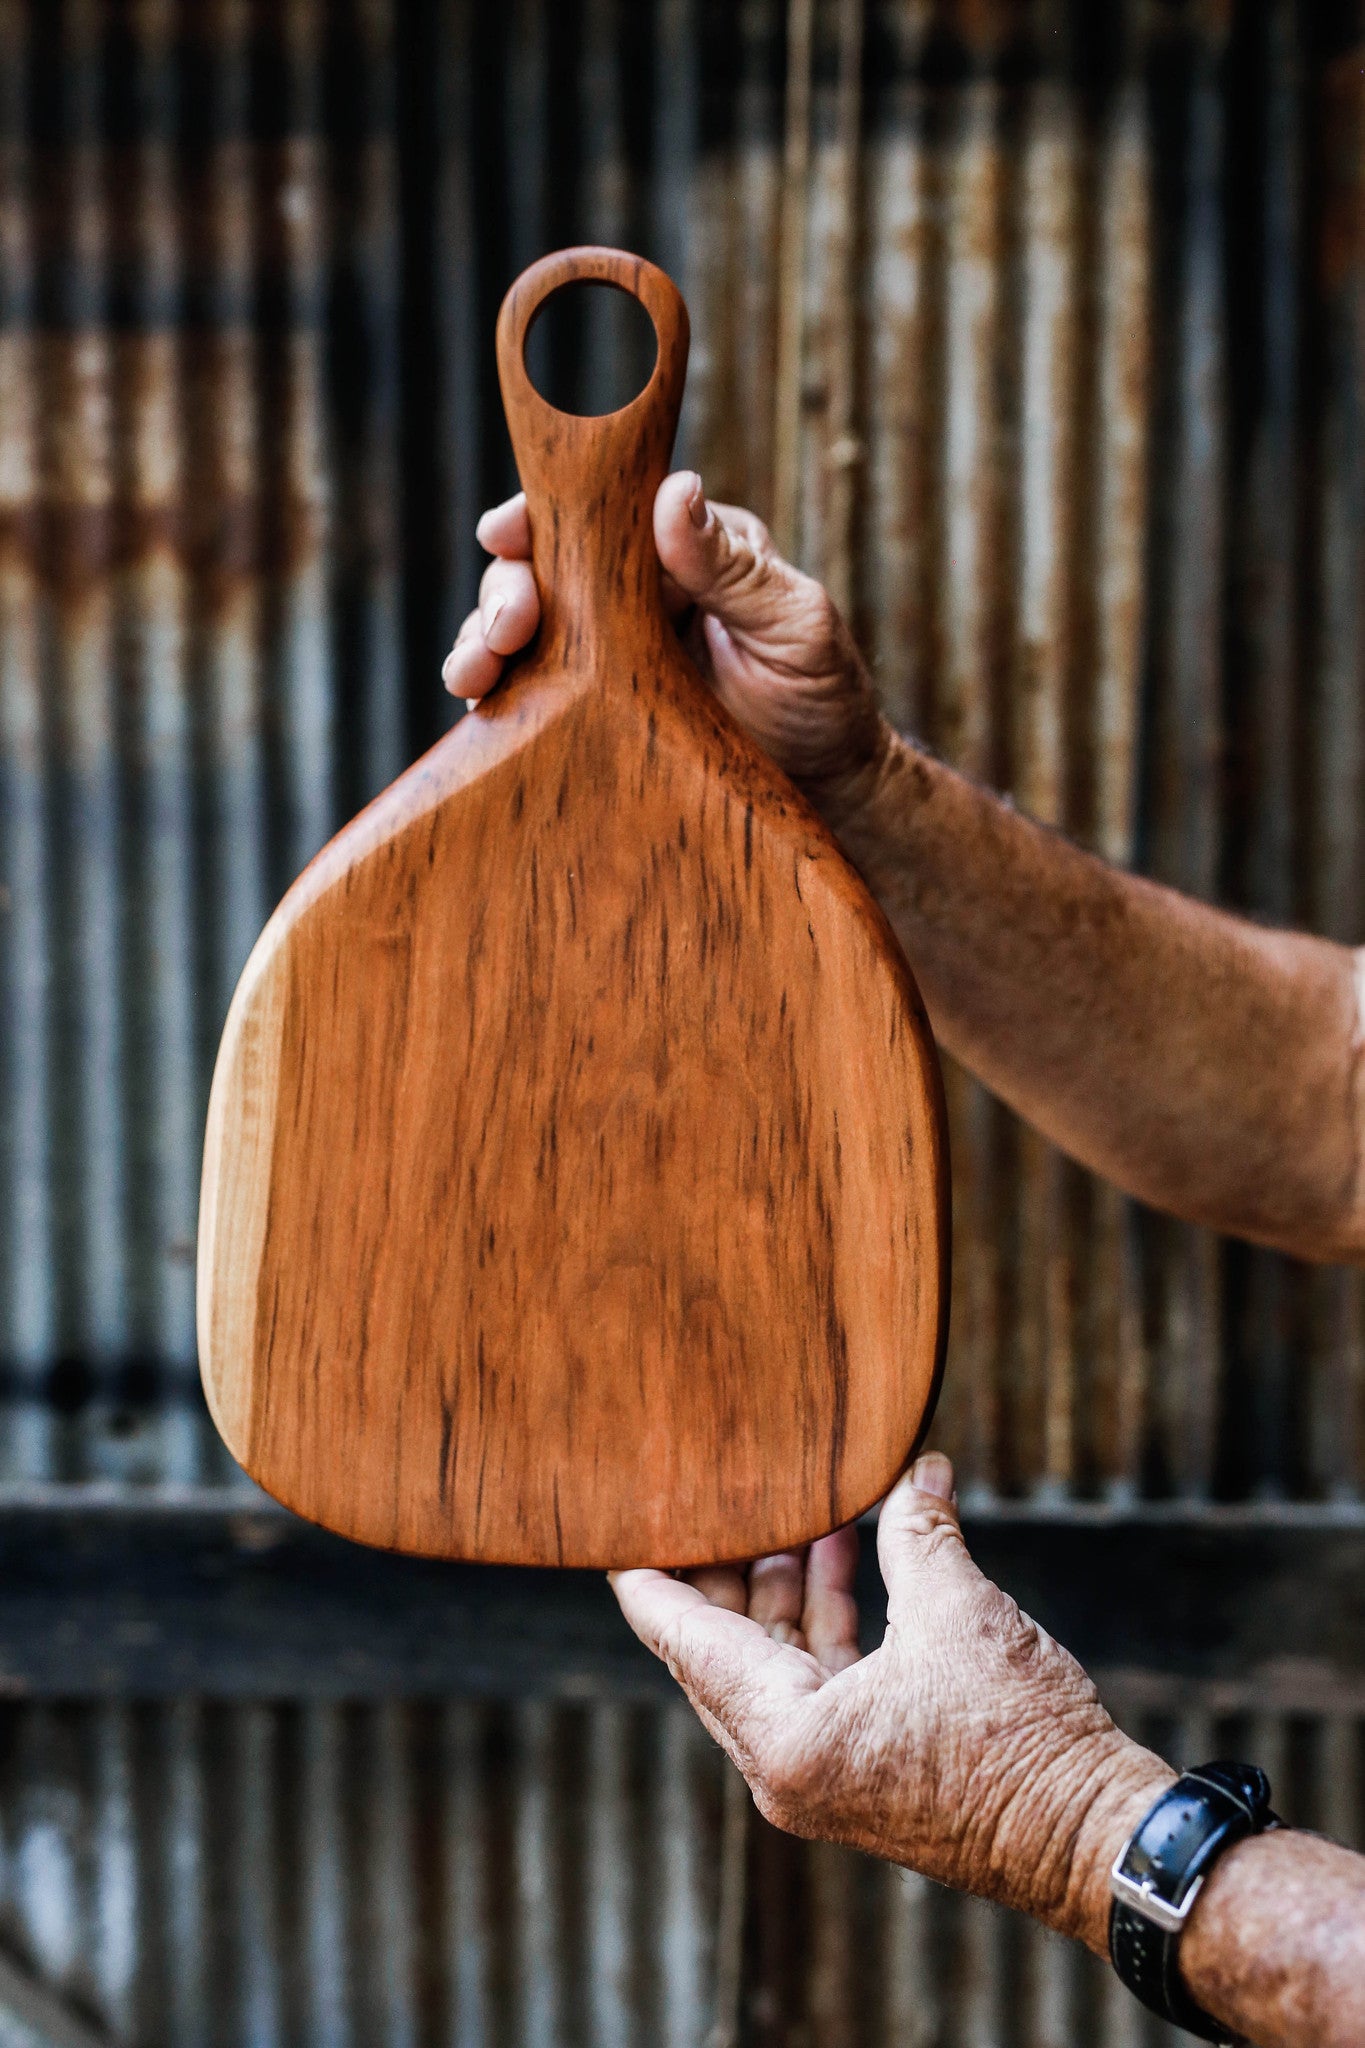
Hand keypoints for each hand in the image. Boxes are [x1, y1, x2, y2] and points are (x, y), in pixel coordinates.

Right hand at [441, 471, 890, 824]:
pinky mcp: (588, 714)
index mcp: (680, 550)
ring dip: (482, 642)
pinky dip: (493, 697)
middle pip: (543, 569)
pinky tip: (477, 710)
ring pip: (521, 630)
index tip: (504, 531)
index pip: (599, 514)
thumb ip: (733, 567)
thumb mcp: (795, 627)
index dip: (541, 515)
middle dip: (505, 590)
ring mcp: (603, 655)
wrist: (824, 795)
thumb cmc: (823, 700)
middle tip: (504, 629)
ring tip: (471, 674)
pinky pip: (527, 694)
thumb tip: (673, 490)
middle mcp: (632, 593)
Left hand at [611, 1453, 1173, 1954]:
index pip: (683, 1641)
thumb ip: (917, 1533)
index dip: (649, 1578)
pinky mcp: (862, 1768)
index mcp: (784, 1737)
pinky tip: (848, 1552)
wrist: (1091, 1839)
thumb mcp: (959, 1614)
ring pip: (772, 1663)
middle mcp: (786, 1765)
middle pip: (720, 1651)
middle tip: (726, 1494)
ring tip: (805, 1509)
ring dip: (786, 1587)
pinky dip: (827, 1620)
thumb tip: (916, 1471)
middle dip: (727, 1567)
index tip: (616, 1528)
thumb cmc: (1023, 1743)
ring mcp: (822, 1772)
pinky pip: (818, 1681)